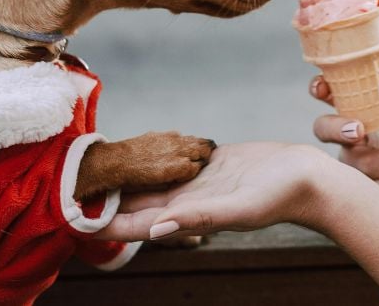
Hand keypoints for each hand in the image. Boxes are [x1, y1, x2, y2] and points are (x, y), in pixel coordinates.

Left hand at [95, 142, 338, 241]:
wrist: (308, 179)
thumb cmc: (280, 197)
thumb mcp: (239, 208)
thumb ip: (198, 217)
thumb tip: (156, 229)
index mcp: (189, 215)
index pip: (136, 225)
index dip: (104, 222)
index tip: (71, 218)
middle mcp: (188, 200)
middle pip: (137, 202)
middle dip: (106, 198)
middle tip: (70, 184)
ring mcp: (199, 181)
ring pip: (153, 180)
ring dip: (126, 176)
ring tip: (94, 166)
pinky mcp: (211, 162)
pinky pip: (175, 159)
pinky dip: (154, 156)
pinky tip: (138, 148)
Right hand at [311, 69, 378, 205]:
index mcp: (360, 108)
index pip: (329, 93)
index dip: (319, 88)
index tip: (322, 90)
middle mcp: (349, 134)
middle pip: (323, 129)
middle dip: (338, 129)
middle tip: (360, 132)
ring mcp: (354, 162)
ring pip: (359, 164)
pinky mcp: (365, 188)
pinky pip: (375, 187)